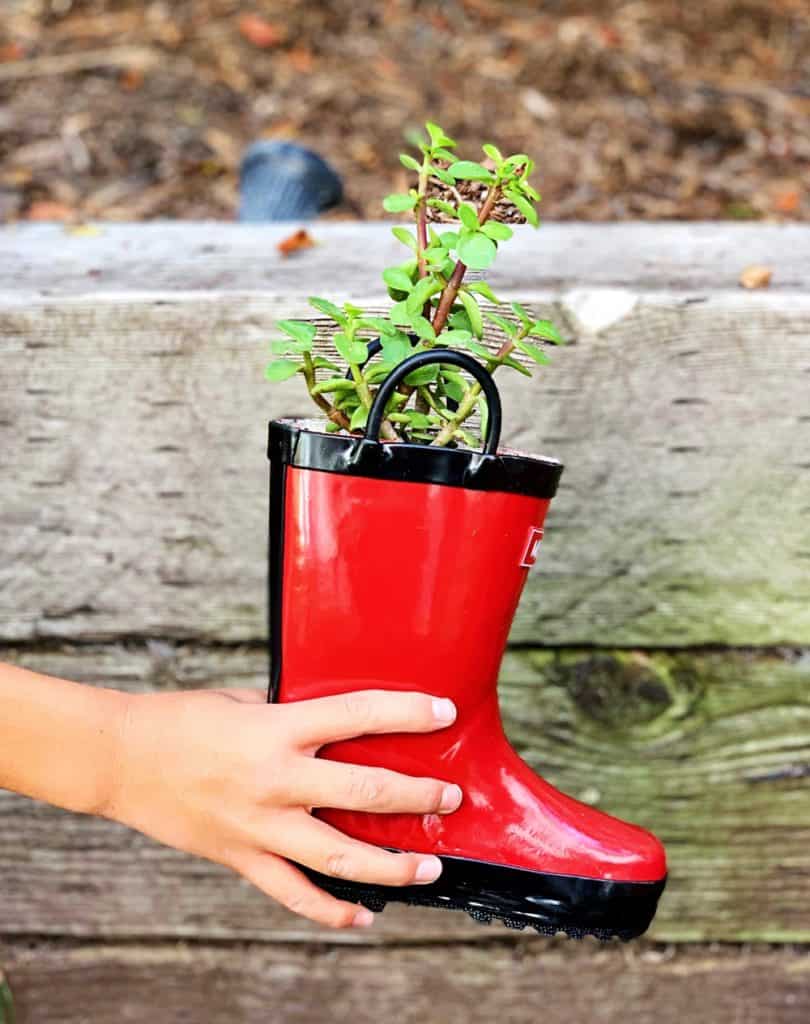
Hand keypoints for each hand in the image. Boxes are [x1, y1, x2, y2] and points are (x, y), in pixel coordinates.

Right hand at [107, 687, 461, 928]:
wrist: (122, 759)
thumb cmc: (183, 719)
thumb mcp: (246, 701)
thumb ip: (293, 715)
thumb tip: (338, 723)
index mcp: (278, 728)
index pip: (359, 716)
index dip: (408, 712)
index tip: (443, 712)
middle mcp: (276, 779)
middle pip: (364, 792)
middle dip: (417, 796)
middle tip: (449, 798)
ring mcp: (260, 825)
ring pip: (339, 856)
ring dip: (392, 866)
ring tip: (430, 868)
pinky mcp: (241, 857)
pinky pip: (293, 894)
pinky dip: (331, 911)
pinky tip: (363, 915)